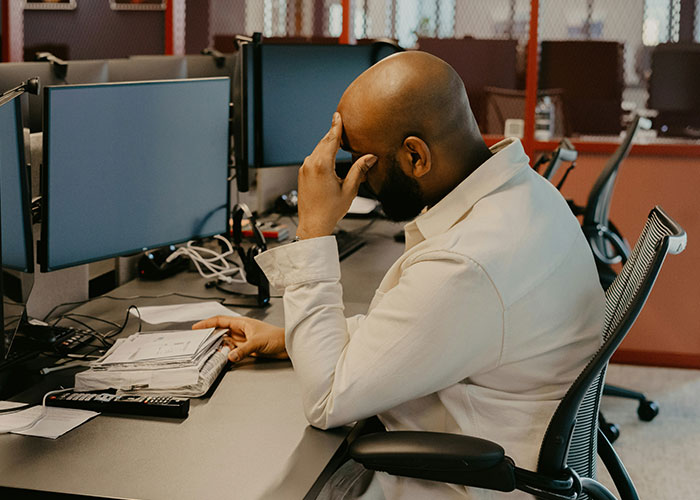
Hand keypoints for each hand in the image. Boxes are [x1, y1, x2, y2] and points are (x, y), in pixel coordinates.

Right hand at [193, 316, 287, 362]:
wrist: (287, 346)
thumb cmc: (277, 337)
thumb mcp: (257, 342)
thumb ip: (243, 350)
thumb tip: (230, 355)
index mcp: (242, 323)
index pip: (220, 320)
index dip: (207, 323)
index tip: (196, 327)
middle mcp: (241, 330)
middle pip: (220, 331)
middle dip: (209, 335)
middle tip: (198, 341)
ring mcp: (243, 339)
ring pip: (225, 342)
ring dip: (218, 346)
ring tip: (208, 350)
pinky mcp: (247, 348)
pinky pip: (232, 350)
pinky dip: (226, 353)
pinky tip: (223, 356)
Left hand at [296, 112, 376, 238]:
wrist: (313, 224)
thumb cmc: (331, 210)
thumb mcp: (350, 189)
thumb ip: (359, 170)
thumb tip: (371, 157)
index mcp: (322, 165)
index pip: (331, 140)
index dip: (336, 126)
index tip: (338, 115)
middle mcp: (310, 164)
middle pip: (324, 142)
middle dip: (333, 134)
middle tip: (341, 124)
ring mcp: (304, 168)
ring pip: (318, 150)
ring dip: (327, 144)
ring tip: (338, 139)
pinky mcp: (302, 173)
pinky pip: (313, 158)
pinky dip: (322, 153)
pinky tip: (329, 155)